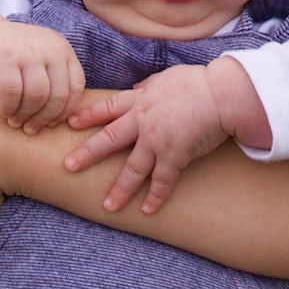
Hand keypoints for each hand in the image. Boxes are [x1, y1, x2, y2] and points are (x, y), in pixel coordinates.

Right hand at [0, 19, 85, 131]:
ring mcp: (28, 51)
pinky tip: (4, 111)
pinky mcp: (4, 58)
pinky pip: (12, 93)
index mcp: (63, 49)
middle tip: (30, 129)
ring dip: (25, 115)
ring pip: (37, 96)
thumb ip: (57, 82)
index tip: (50, 124)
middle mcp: (50, 48)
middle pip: (58, 95)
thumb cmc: (15, 60)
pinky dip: (9, 108)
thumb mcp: (42, 63)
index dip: (64, 111)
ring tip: (16, 122)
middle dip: (44, 118)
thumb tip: (70, 122)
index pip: (75, 87)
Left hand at [61, 61, 237, 213]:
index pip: (108, 108)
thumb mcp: (167, 77)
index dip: (88, 115)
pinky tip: (148, 210)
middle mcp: (143, 121)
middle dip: (87, 154)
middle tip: (67, 167)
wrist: (221, 93)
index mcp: (140, 99)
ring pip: (132, 169)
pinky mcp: (175, 155)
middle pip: (109, 140)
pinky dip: (156, 197)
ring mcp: (157, 140)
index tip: (70, 122)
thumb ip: (149, 85)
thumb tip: (137, 86)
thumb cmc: (198, 82)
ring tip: (108, 206)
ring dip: (120, 189)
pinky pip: (162, 181)